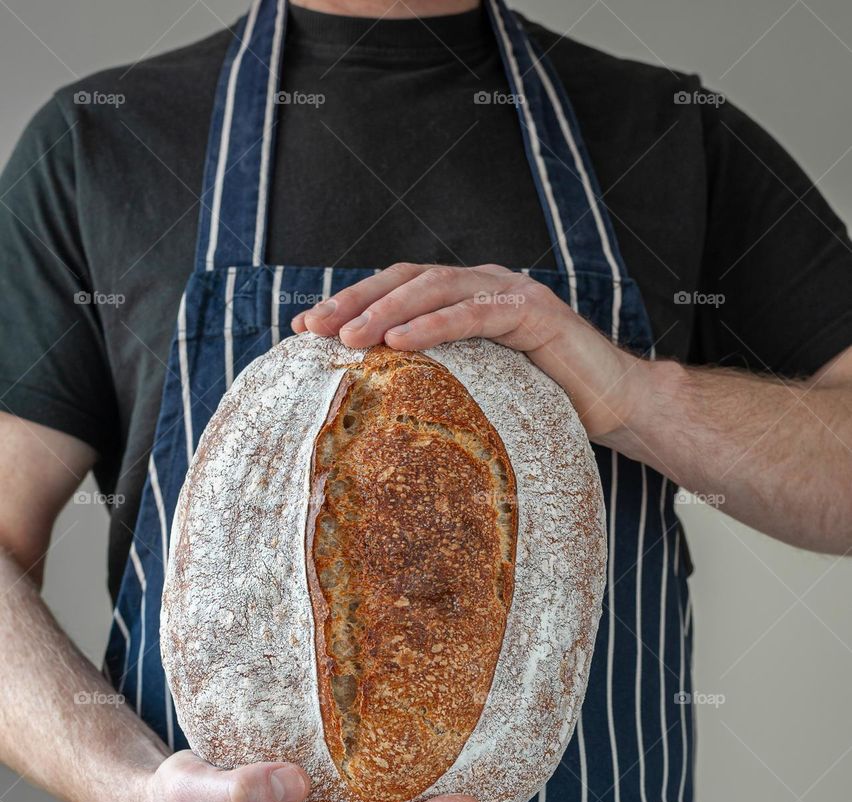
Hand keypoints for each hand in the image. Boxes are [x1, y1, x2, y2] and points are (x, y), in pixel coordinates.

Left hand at [291, 261, 652, 438]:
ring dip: (387, 311)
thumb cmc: (544, 402)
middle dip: (354, 301)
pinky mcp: (533, 312)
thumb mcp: (477, 388)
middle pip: (406, 279)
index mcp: (463, 297)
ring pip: (436, 289)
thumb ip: (437, 378)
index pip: (396, 290)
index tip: (304, 329)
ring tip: (348, 337)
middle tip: (312, 327)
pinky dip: (434, 326)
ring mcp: (509, 292)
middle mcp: (482, 284)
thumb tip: (376, 404)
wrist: (615, 404)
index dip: (350, 303)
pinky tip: (400, 342)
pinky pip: (475, 314)